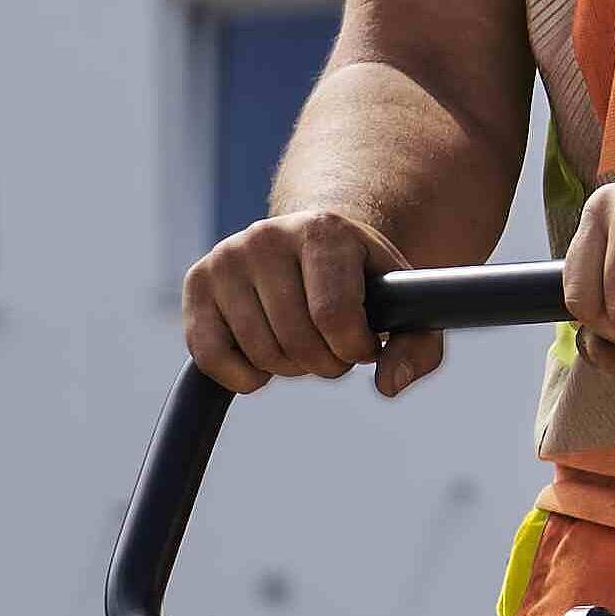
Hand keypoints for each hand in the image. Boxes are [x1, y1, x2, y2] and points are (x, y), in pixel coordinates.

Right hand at [181, 204, 452, 395]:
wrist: (310, 245)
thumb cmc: (360, 281)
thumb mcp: (402, 304)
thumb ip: (418, 346)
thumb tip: (388, 385)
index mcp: (323, 230)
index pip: (334, 315)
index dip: (354, 349)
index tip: (362, 345)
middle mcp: (267, 236)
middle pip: (296, 340)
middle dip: (324, 363)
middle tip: (332, 347)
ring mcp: (226, 258)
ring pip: (259, 353)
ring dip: (288, 368)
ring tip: (301, 344)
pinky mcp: (196, 284)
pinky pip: (210, 358)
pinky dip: (243, 377)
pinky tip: (263, 359)